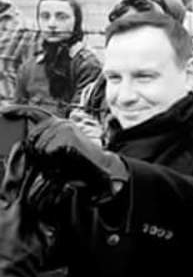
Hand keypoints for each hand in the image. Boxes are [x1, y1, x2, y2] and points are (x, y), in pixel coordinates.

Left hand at [2, 105, 128, 201]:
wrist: (99, 165)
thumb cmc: (77, 160)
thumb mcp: (58, 147)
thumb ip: (43, 141)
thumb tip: (23, 142)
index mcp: (58, 122)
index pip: (34, 113)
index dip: (18, 111)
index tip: (4, 111)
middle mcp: (61, 122)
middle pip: (32, 137)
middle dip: (36, 152)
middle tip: (51, 161)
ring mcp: (65, 128)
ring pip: (39, 146)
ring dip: (46, 159)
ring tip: (60, 162)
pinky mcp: (67, 137)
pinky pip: (48, 151)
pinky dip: (53, 161)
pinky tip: (64, 161)